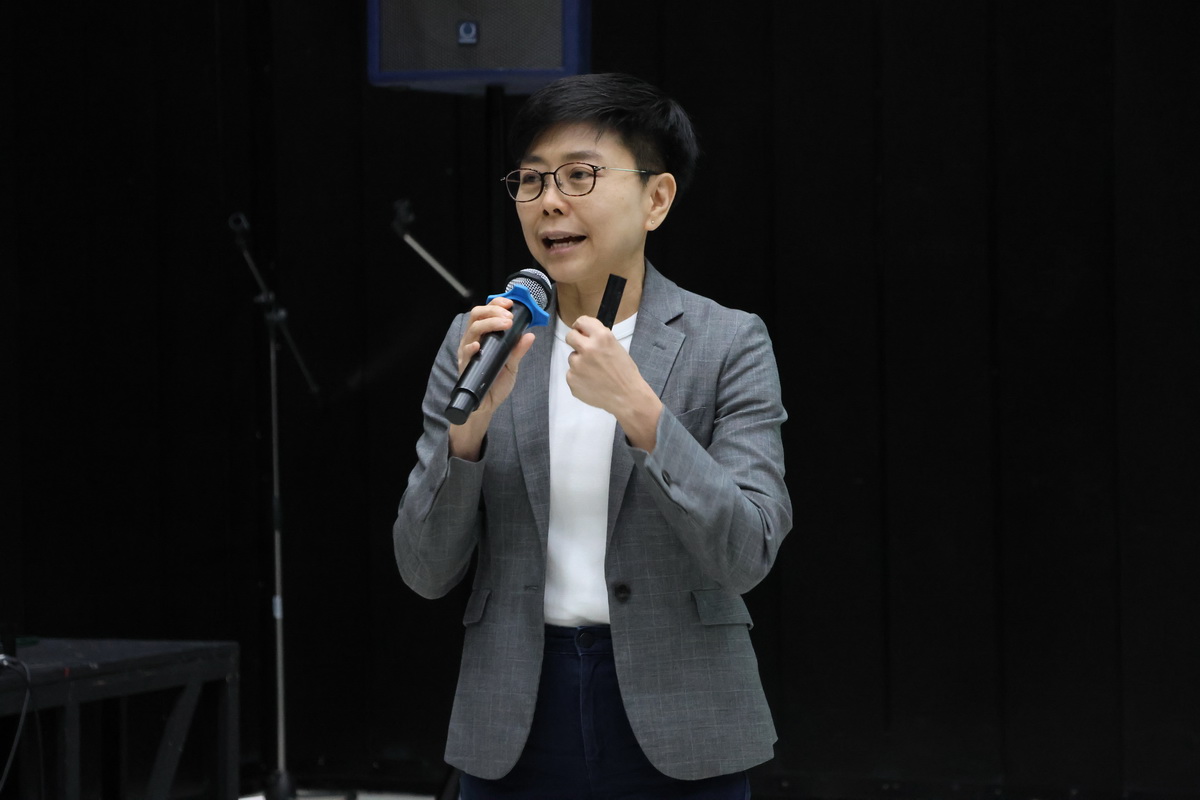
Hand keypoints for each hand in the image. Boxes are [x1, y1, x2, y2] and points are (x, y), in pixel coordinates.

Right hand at [449, 297, 534, 458]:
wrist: (487, 405)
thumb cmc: (496, 383)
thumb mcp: (512, 365)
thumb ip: (519, 350)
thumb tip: (529, 335)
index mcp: (484, 337)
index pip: (486, 313)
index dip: (496, 304)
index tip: (510, 303)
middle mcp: (474, 341)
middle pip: (476, 315)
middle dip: (493, 310)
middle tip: (508, 315)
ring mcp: (468, 353)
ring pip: (472, 329)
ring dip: (489, 323)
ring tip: (504, 324)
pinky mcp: (465, 366)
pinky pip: (465, 353)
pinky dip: (471, 347)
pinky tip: (479, 346)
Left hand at [565, 316, 661, 449]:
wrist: (627, 397)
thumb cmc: (625, 373)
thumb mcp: (616, 347)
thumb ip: (599, 338)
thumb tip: (584, 333)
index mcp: (601, 337)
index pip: (581, 321)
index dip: (580, 326)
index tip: (580, 330)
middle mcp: (587, 348)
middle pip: (570, 337)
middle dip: (575, 341)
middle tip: (584, 350)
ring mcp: (577, 365)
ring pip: (572, 358)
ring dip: (580, 363)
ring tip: (595, 373)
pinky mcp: (572, 379)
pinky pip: (572, 374)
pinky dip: (579, 377)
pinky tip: (592, 382)